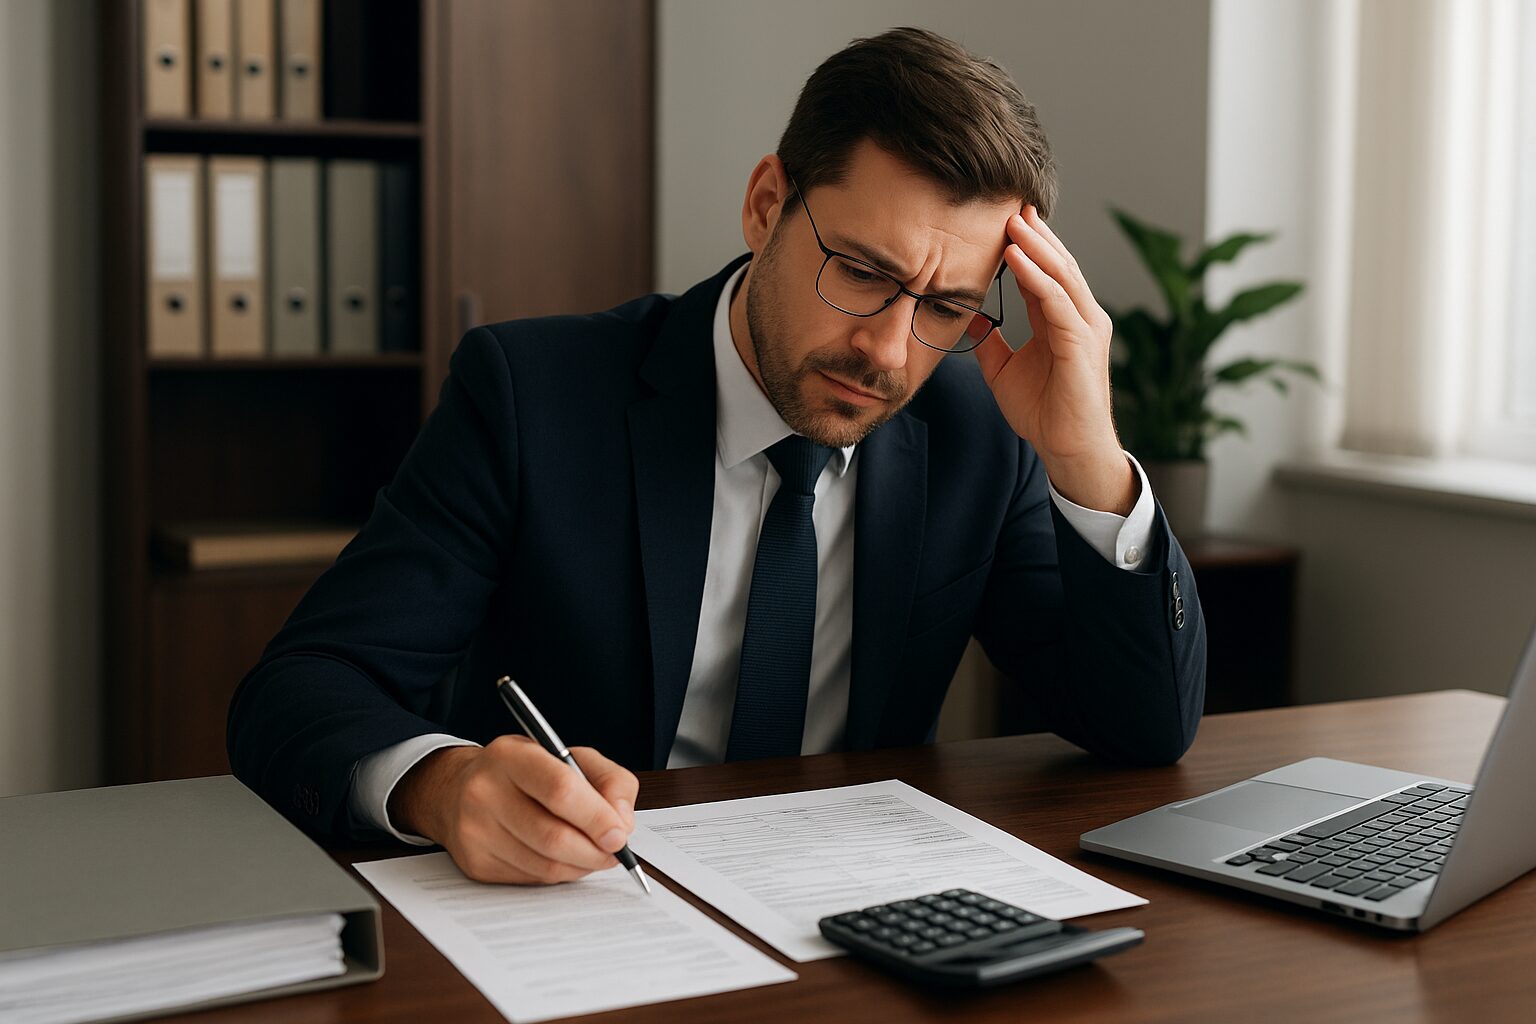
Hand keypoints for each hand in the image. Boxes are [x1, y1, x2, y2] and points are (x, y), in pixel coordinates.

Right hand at [389, 736, 638, 884]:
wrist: (457, 790)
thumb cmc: (525, 773)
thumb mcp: (569, 757)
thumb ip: (610, 780)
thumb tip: (622, 822)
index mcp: (511, 756)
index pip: (560, 789)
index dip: (596, 817)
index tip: (620, 834)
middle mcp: (485, 791)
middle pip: (553, 836)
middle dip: (595, 851)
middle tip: (614, 852)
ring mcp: (475, 831)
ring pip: (546, 866)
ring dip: (581, 866)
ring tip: (592, 854)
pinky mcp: (475, 863)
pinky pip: (532, 879)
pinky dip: (559, 874)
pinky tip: (563, 858)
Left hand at [971, 205, 1135, 514]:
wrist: (1067, 449)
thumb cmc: (1043, 412)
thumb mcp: (1004, 370)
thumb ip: (991, 341)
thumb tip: (970, 316)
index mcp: (1063, 320)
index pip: (1045, 273)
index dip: (1027, 246)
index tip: (1003, 220)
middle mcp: (1081, 317)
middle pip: (1058, 264)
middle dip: (1035, 235)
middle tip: (1010, 204)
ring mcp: (1086, 328)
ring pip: (1061, 275)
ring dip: (1036, 247)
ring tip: (1012, 222)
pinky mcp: (1082, 344)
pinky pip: (1058, 302)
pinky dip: (1037, 277)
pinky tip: (1016, 259)